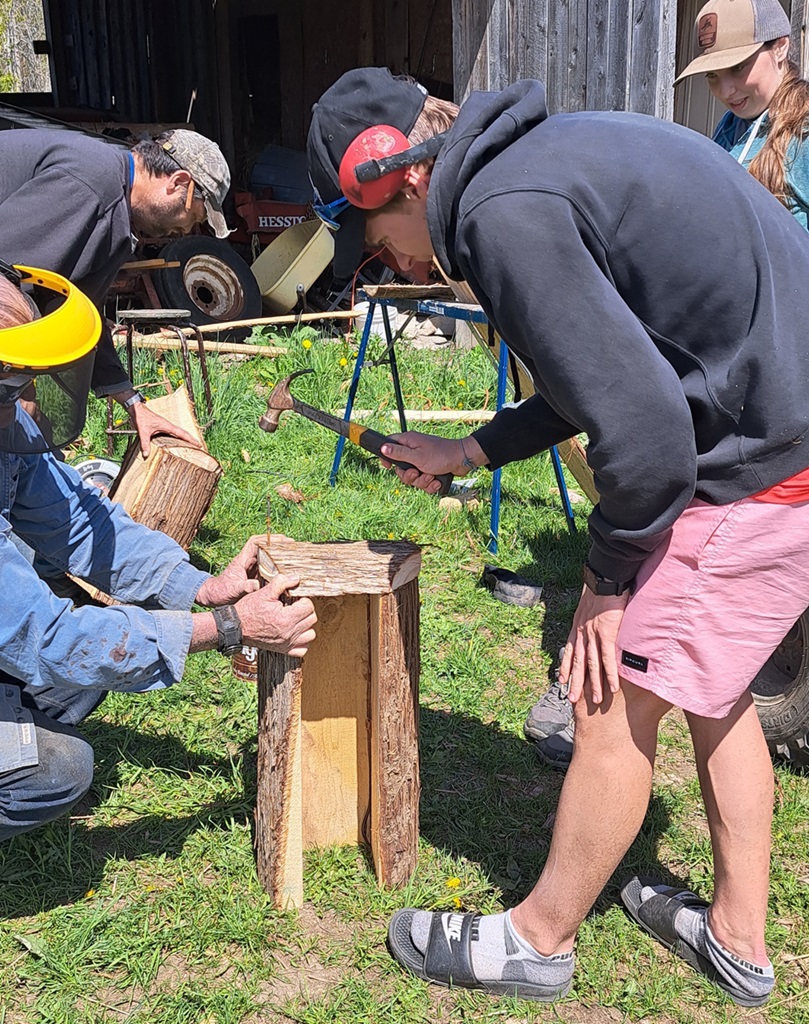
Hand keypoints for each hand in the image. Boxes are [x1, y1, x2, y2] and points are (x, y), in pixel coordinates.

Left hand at [117, 394, 203, 457]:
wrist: (137, 409)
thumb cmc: (141, 417)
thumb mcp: (143, 431)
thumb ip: (144, 443)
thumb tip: (146, 455)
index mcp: (167, 426)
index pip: (182, 434)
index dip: (191, 439)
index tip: (199, 444)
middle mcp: (168, 426)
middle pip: (183, 433)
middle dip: (191, 440)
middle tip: (198, 446)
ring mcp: (165, 426)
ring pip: (178, 433)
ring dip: (185, 439)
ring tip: (191, 446)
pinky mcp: (161, 427)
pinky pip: (172, 434)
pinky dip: (177, 438)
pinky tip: (176, 443)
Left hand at [196, 534, 292, 605]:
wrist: (213, 598)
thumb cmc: (221, 592)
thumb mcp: (233, 590)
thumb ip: (245, 587)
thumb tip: (257, 585)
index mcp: (242, 560)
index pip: (255, 542)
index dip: (268, 538)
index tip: (282, 539)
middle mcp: (247, 562)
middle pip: (264, 549)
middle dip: (278, 546)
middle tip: (294, 547)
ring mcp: (251, 570)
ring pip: (267, 559)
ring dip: (279, 557)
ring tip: (294, 558)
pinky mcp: (253, 577)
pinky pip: (267, 570)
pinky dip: (277, 570)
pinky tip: (286, 574)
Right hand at [235, 574, 316, 657]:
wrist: (236, 628)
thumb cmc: (248, 610)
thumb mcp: (263, 593)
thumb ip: (281, 583)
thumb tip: (296, 579)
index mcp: (285, 618)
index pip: (309, 607)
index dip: (303, 599)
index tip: (295, 599)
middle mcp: (288, 633)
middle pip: (312, 619)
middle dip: (306, 610)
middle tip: (295, 606)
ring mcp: (286, 644)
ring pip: (311, 635)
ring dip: (306, 626)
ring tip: (296, 619)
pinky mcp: (283, 650)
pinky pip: (303, 650)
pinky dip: (302, 642)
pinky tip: (295, 633)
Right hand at [380, 432, 480, 493]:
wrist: (463, 461)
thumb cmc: (442, 455)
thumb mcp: (417, 456)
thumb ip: (399, 453)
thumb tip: (383, 447)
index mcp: (409, 442)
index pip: (390, 445)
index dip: (386, 456)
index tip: (388, 466)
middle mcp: (414, 451)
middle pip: (401, 468)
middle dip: (409, 476)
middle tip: (417, 473)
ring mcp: (422, 461)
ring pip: (413, 477)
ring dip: (422, 481)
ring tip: (432, 477)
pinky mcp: (430, 470)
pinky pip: (423, 481)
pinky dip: (430, 484)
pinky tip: (437, 481)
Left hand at [559, 587, 628, 705]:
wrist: (604, 576)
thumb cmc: (600, 586)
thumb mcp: (589, 604)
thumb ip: (591, 616)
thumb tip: (596, 621)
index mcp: (578, 626)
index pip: (569, 651)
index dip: (566, 667)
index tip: (562, 680)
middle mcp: (582, 633)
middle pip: (578, 663)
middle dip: (575, 682)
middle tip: (572, 700)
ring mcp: (593, 634)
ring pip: (592, 665)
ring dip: (593, 684)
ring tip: (595, 701)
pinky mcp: (607, 633)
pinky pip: (608, 659)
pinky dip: (610, 675)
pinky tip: (613, 687)